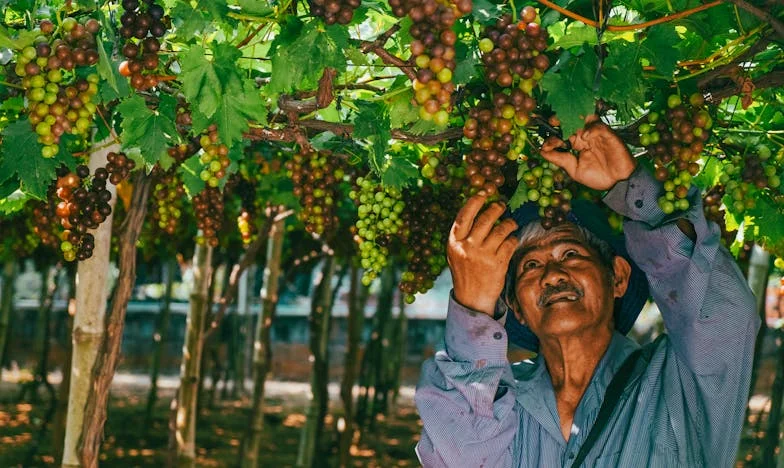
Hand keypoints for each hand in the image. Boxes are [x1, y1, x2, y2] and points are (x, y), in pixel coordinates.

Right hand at [447, 195, 518, 315]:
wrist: (471, 298)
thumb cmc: (465, 271)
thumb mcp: (455, 252)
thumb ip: (463, 234)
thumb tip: (478, 208)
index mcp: (454, 242)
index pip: (464, 215)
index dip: (475, 201)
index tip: (484, 193)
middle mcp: (467, 247)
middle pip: (486, 218)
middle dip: (496, 208)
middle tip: (501, 206)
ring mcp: (483, 256)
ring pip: (502, 229)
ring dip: (509, 223)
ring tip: (510, 223)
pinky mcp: (498, 264)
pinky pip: (510, 243)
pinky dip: (513, 239)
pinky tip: (511, 240)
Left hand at [540, 115, 636, 190]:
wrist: (617, 183)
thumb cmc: (598, 177)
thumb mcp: (574, 170)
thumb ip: (559, 159)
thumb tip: (541, 151)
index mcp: (577, 144)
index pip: (562, 134)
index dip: (553, 137)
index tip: (546, 145)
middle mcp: (586, 136)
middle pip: (572, 122)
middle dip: (561, 121)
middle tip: (553, 122)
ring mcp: (597, 135)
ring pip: (585, 120)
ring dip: (576, 120)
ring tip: (566, 124)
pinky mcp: (609, 135)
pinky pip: (599, 127)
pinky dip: (591, 130)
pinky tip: (585, 137)